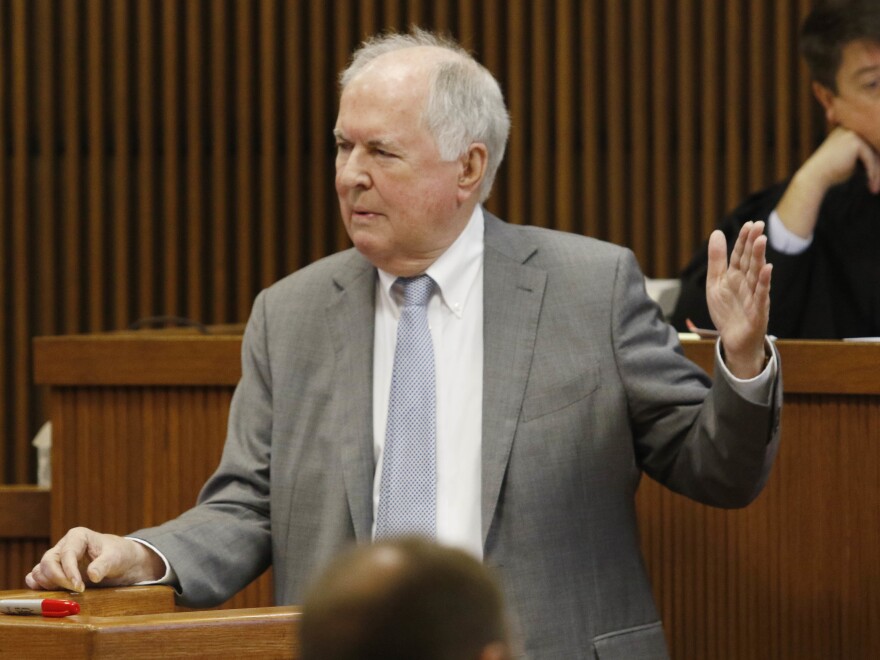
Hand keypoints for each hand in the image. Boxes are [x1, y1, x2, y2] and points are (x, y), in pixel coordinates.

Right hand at [25, 527, 164, 591]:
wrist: (123, 562)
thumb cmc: (119, 554)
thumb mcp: (116, 557)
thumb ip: (104, 565)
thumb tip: (92, 575)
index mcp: (77, 537)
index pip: (66, 554)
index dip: (70, 572)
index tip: (79, 587)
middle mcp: (63, 546)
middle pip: (48, 562)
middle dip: (58, 579)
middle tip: (76, 590)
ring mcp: (57, 560)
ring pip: (40, 571)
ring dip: (49, 584)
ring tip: (68, 591)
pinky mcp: (55, 573)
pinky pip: (38, 578)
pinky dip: (39, 586)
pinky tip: (50, 593)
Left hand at [705, 221, 771, 378]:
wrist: (734, 340)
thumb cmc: (727, 312)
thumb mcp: (715, 283)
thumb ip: (716, 260)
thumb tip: (716, 233)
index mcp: (736, 276)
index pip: (740, 254)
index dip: (743, 239)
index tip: (748, 223)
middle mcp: (747, 283)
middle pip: (750, 260)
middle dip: (753, 243)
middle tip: (758, 225)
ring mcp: (754, 295)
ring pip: (757, 273)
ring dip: (759, 257)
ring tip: (761, 240)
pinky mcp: (758, 310)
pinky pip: (761, 294)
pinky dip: (763, 282)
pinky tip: (767, 269)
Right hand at [777, 127, 879, 238]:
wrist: (813, 177)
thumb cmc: (828, 174)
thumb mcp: (848, 162)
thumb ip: (862, 157)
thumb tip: (879, 160)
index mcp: (846, 131)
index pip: (868, 144)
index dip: (874, 160)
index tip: (875, 178)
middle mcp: (849, 129)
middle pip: (873, 146)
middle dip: (877, 165)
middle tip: (877, 182)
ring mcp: (852, 134)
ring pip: (874, 153)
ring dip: (876, 170)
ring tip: (875, 185)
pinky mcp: (855, 142)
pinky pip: (870, 158)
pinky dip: (872, 172)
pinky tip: (871, 183)